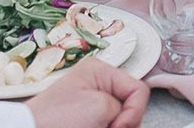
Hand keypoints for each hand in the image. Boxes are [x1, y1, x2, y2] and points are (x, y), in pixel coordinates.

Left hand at [25, 58, 148, 127]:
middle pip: (130, 108)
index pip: (138, 89)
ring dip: (111, 127)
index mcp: (101, 72)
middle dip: (123, 123)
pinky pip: (105, 125)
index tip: (118, 126)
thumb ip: (125, 108)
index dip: (134, 112)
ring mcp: (91, 108)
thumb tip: (128, 121)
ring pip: (119, 121)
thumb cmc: (55, 120)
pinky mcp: (86, 123)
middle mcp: (98, 87)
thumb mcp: (99, 107)